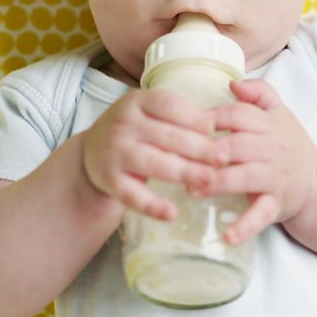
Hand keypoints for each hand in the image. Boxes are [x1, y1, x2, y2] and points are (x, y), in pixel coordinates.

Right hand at [79, 89, 219, 220]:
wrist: (92, 150)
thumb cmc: (136, 129)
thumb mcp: (151, 112)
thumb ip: (179, 115)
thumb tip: (213, 125)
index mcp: (137, 102)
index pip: (170, 106)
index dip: (195, 118)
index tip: (215, 129)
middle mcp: (123, 124)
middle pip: (167, 136)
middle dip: (199, 148)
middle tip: (224, 159)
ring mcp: (115, 152)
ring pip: (154, 163)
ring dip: (184, 172)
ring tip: (210, 180)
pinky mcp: (109, 181)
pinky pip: (133, 195)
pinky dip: (152, 206)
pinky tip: (172, 213)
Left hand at [194, 79, 316, 244]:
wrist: (316, 179)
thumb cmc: (288, 142)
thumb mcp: (279, 111)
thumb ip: (259, 92)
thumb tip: (232, 83)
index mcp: (268, 124)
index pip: (236, 114)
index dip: (210, 118)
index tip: (184, 123)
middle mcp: (271, 149)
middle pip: (236, 145)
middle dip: (207, 151)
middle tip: (178, 157)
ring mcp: (274, 177)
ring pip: (243, 177)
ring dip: (217, 183)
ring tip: (192, 188)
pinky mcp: (275, 204)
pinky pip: (260, 215)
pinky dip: (245, 227)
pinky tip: (226, 237)